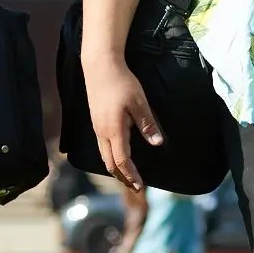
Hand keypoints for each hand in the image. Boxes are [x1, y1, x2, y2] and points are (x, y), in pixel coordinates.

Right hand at [83, 53, 160, 188]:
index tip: (141, 186)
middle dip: (122, 177)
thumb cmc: (122, 82)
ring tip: (127, 175)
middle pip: (110, 163)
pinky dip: (111, 157)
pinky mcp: (95, 120)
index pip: (122, 161)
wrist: (100, 66)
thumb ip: (147, 124)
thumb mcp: (139, 102)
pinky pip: (102, 146)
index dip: (132, 176)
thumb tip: (157, 143)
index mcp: (114, 130)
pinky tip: (118, 154)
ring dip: (116, 168)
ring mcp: (97, 126)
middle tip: (135, 186)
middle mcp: (102, 132)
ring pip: (104, 155)